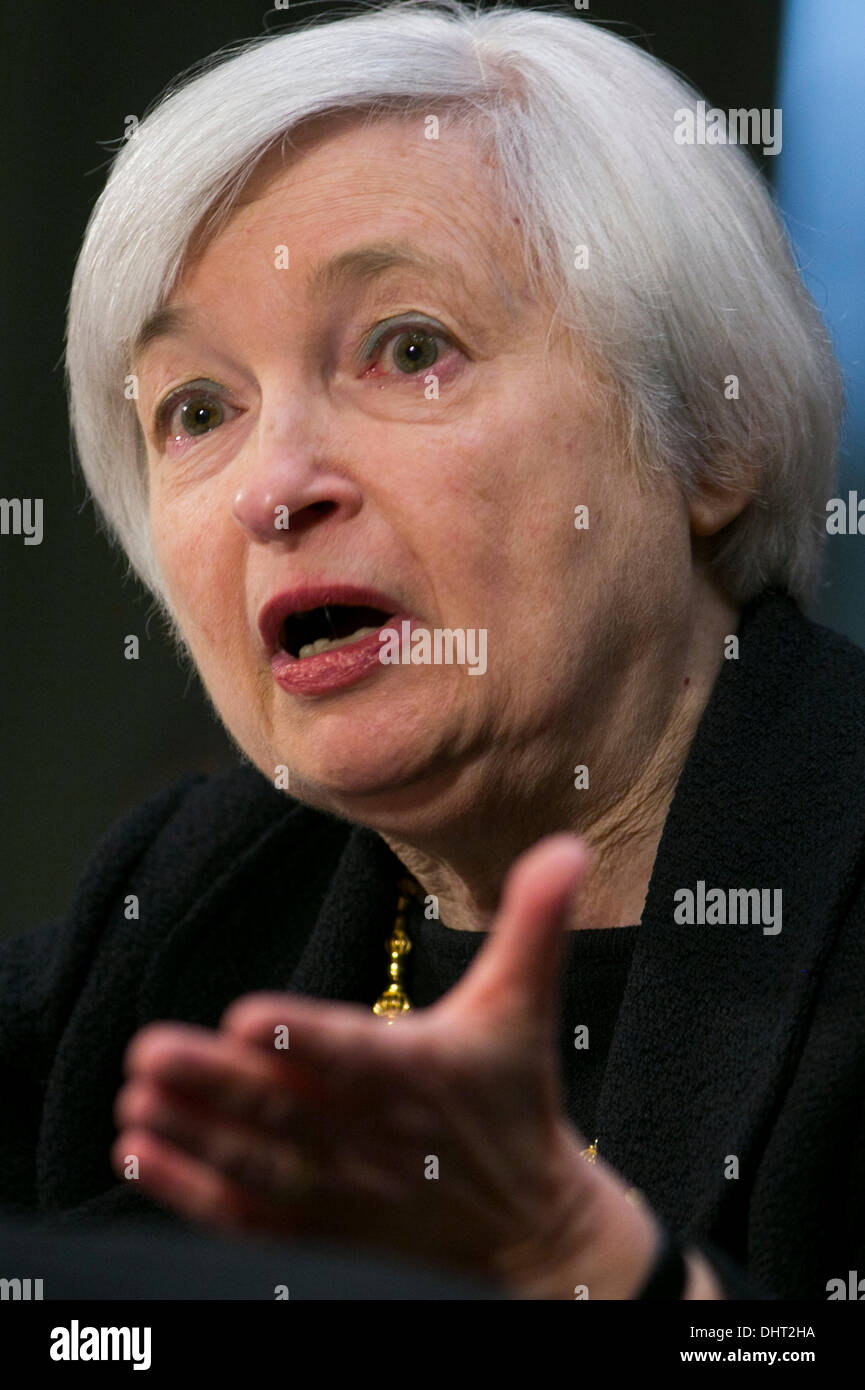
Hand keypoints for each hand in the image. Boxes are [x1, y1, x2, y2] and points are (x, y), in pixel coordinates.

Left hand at [113, 834, 659, 1296]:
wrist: (530, 1235)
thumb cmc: (513, 1101)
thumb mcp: (524, 1007)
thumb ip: (535, 924)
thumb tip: (568, 844)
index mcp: (419, 1072)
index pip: (356, 1053)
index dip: (304, 1038)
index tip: (248, 1017)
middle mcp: (373, 1135)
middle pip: (286, 1110)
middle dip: (216, 1085)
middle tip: (151, 1053)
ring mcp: (340, 1189)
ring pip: (256, 1164)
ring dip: (192, 1135)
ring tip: (135, 1100)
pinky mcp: (318, 1229)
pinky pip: (244, 1216)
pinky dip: (187, 1192)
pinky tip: (137, 1155)